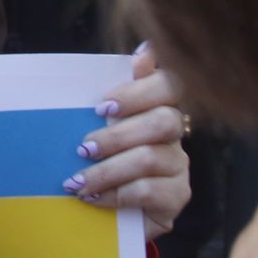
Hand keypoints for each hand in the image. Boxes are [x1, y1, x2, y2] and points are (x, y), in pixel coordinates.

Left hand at [69, 44, 191, 239]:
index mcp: (157, 106)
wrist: (105, 208)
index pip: (170, 84)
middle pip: (164, 121)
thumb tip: (146, 49)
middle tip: (83, 147)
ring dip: (107, 170)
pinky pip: (148, 191)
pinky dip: (114, 194)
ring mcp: (179, 166)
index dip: (140, 91)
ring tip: (78, 181)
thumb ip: (118, 90)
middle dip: (117, 135)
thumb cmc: (99, 156)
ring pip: (150, 158)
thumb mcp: (99, 122)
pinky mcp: (177, 196)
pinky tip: (92, 197)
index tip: (104, 105)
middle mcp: (175, 133)